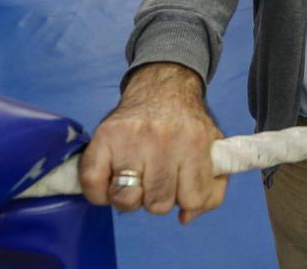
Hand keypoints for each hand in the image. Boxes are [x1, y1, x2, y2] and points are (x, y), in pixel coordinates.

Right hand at [79, 63, 226, 223]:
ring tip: (134, 180)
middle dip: (157, 199)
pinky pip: (93, 185)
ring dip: (129, 198)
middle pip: (158, 203)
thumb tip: (185, 217)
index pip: (194, 199)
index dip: (185, 200)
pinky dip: (99, 193)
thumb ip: (212, 188)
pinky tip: (112, 180)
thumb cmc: (186, 126)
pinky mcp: (103, 138)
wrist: (161, 89)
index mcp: (195, 144)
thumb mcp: (212, 149)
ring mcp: (131, 140)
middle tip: (155, 180)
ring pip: (126, 199)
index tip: (180, 187)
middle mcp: (163, 141)